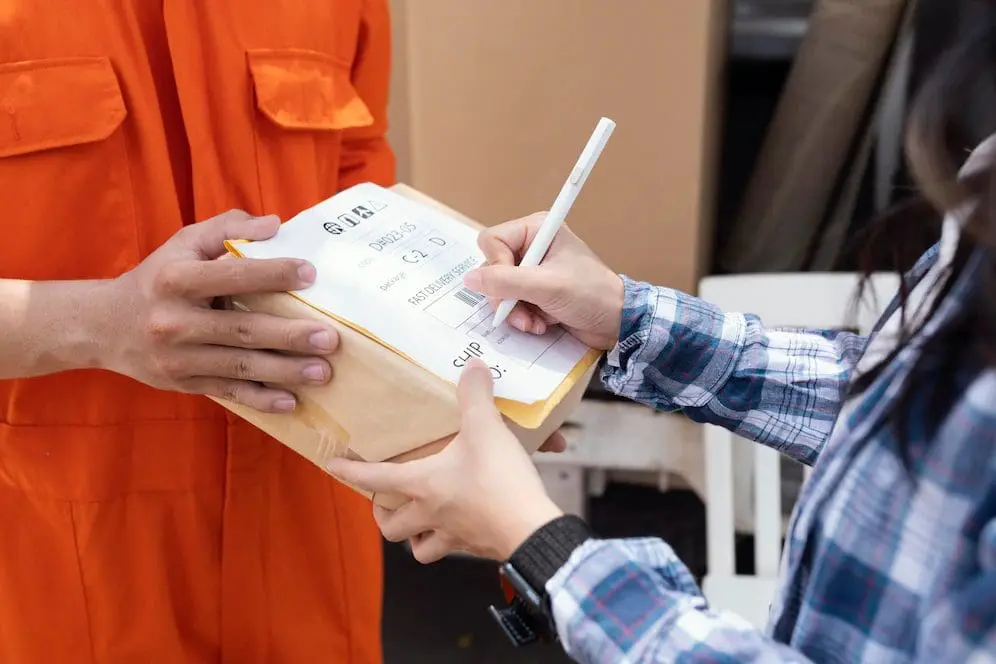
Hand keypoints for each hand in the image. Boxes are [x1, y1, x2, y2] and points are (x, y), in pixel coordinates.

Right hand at [97, 210, 338, 412]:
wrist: (103, 326)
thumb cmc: (158, 277)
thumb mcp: (183, 243)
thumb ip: (227, 228)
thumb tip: (275, 224)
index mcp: (176, 279)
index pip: (231, 275)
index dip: (272, 273)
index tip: (310, 274)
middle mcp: (174, 320)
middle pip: (241, 329)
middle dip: (289, 335)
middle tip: (330, 337)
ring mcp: (177, 357)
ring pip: (239, 365)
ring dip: (285, 371)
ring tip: (323, 372)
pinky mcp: (183, 383)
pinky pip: (228, 391)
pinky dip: (260, 399)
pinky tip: (291, 401)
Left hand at [327, 359, 563, 562]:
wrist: (532, 529)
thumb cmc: (499, 481)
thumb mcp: (486, 429)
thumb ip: (476, 395)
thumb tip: (473, 365)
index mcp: (422, 485)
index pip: (375, 478)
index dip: (351, 471)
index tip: (332, 466)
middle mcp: (430, 514)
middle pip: (391, 527)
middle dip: (384, 517)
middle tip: (386, 503)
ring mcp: (454, 536)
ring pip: (419, 549)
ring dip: (415, 538)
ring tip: (421, 522)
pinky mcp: (478, 547)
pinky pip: (455, 549)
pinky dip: (453, 541)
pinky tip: (463, 526)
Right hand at [463, 213, 624, 349]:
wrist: (616, 322)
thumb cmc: (591, 295)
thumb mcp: (547, 286)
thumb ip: (506, 282)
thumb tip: (470, 279)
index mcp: (536, 229)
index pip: (492, 240)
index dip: (496, 266)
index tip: (514, 286)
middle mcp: (531, 245)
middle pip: (492, 267)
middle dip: (505, 295)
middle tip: (523, 311)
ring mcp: (532, 270)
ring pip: (499, 289)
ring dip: (514, 311)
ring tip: (535, 322)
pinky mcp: (534, 291)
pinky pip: (511, 303)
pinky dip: (522, 317)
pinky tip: (540, 324)